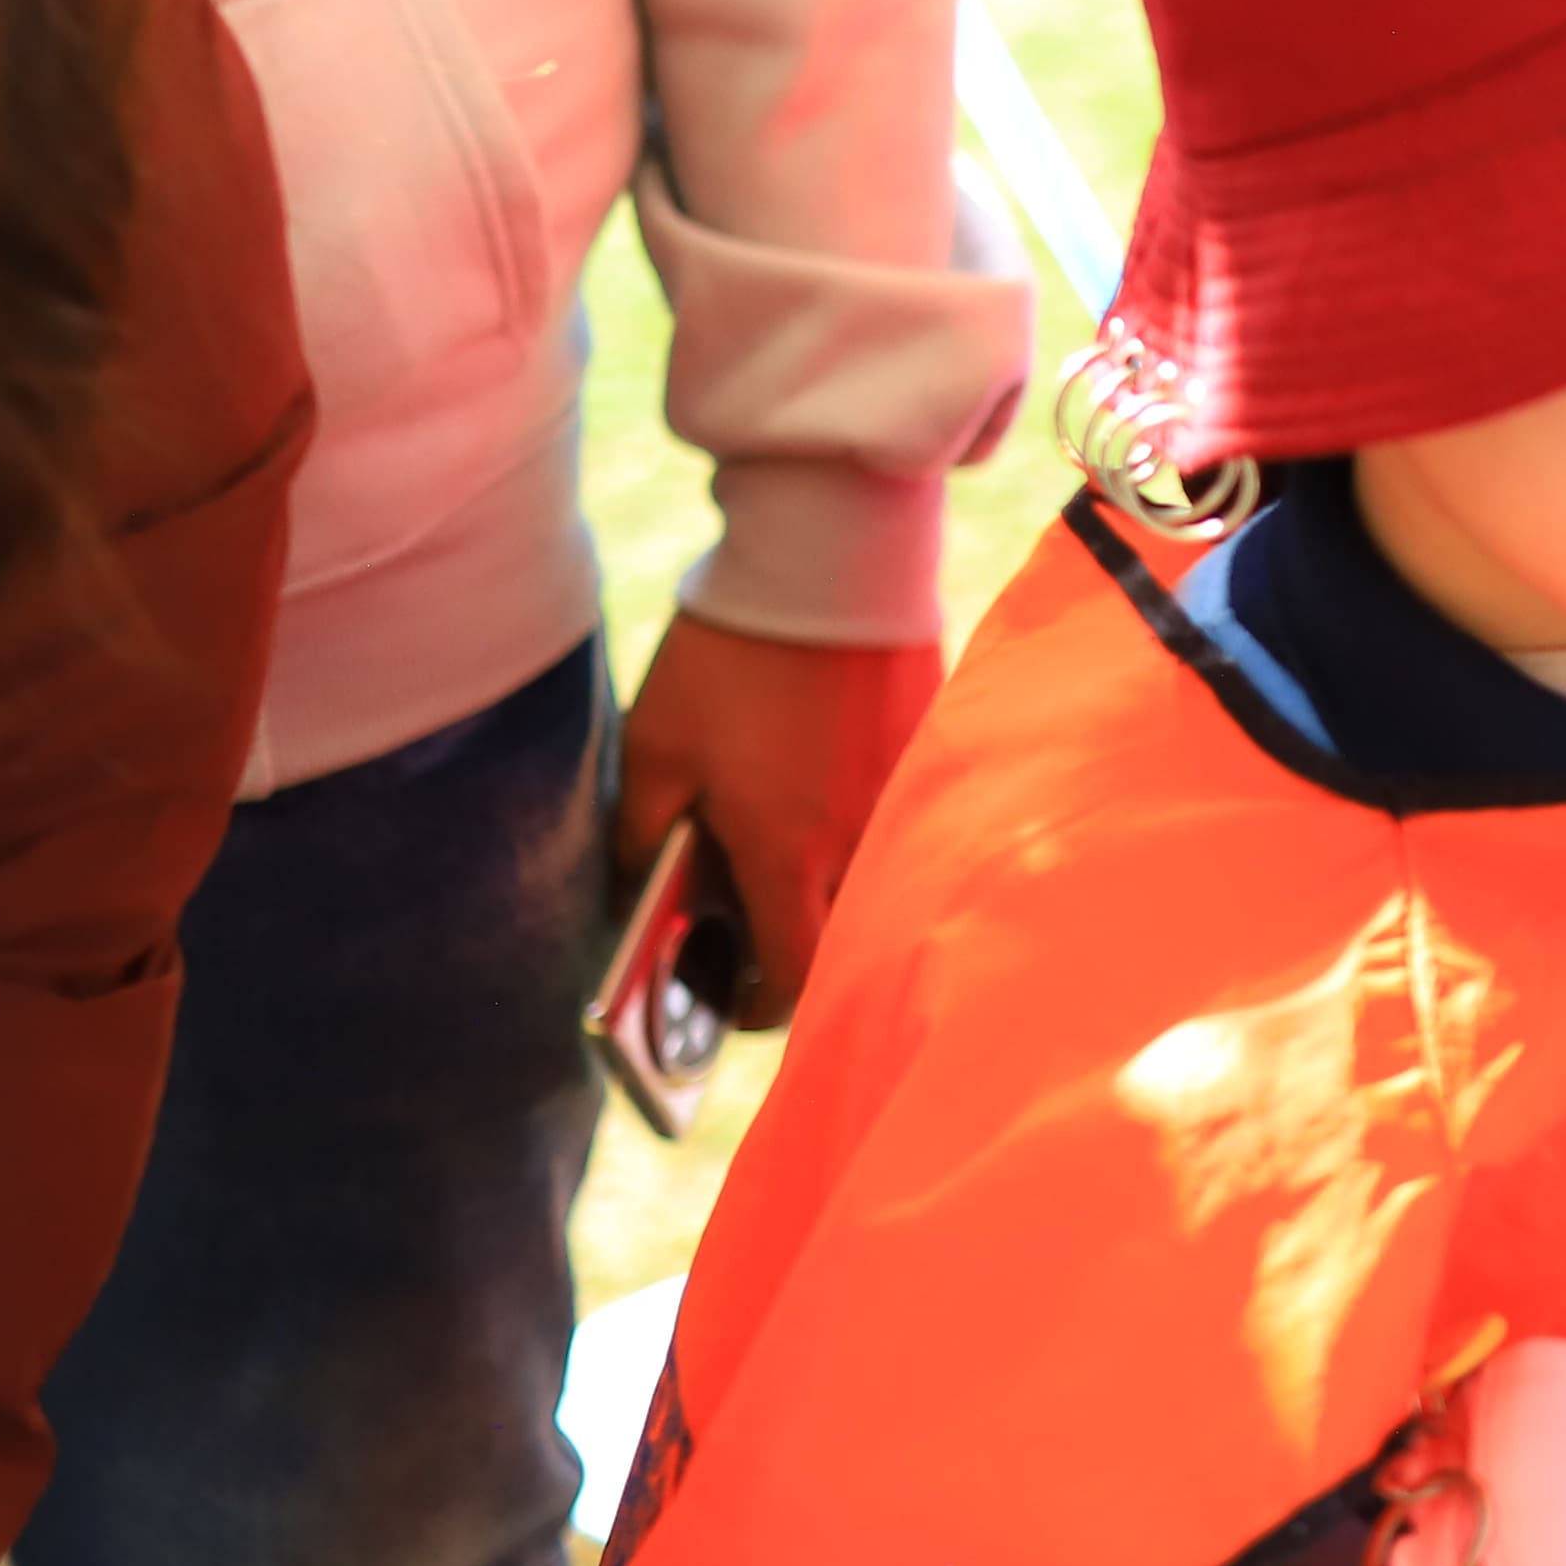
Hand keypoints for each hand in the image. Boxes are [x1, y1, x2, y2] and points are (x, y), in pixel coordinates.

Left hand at [612, 609, 946, 1027]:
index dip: (757, 1004)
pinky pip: (902, 825)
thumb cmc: (731, 657)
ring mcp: (902, 801)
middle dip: (800, 953)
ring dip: (835, 894)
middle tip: (757, 930)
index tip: (731, 995)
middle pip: (841, 943)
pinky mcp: (929, 757)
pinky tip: (829, 794)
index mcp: (783, 850)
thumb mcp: (654, 745)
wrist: (827, 561)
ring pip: (877, 886)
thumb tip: (636, 894)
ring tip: (792, 862)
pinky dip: (868, 835)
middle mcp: (855, 842)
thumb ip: (641, 834)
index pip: (789, 976)